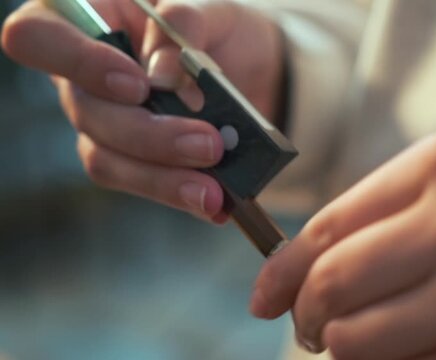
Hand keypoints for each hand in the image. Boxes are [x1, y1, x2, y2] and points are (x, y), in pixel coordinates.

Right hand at [1, 0, 284, 220]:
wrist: (248, 65)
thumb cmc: (215, 28)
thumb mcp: (210, 11)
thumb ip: (183, 27)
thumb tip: (162, 77)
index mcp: (86, 20)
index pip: (37, 37)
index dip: (78, 63)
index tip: (137, 84)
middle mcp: (82, 78)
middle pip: (86, 112)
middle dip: (149, 135)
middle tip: (210, 144)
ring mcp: (104, 124)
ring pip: (108, 160)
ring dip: (163, 180)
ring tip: (213, 192)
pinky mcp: (134, 160)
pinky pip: (143, 183)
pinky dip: (181, 193)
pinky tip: (218, 204)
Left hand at [251, 122, 435, 358]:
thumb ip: (382, 212)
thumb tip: (293, 275)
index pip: (328, 226)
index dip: (282, 269)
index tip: (264, 297)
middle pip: (332, 285)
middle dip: (306, 317)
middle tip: (311, 329)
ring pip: (355, 343)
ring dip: (346, 349)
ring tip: (368, 338)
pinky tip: (420, 351)